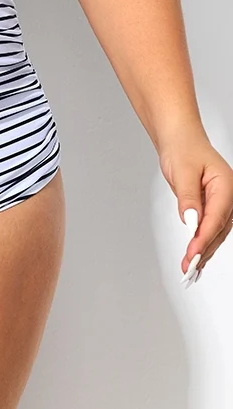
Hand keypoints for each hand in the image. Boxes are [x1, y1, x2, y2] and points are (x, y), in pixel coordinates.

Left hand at [158, 134, 232, 285]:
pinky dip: (202, 244)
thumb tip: (191, 221)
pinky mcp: (212, 207)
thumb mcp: (183, 171)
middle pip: (218, 229)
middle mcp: (228, 196)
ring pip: (215, 233)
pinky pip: (209, 229)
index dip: (204, 237)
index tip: (193, 253)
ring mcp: (221, 203)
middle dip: (204, 250)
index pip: (216, 217)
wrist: (180, 139)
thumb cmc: (183, 148)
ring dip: (203, 251)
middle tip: (189, 268)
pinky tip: (195, 259)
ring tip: (189, 269)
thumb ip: (188, 197)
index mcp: (226, 185)